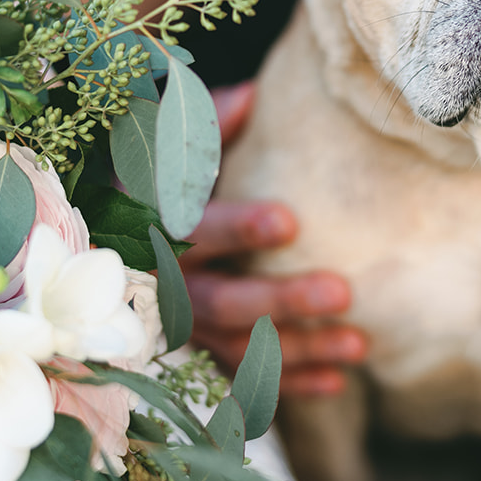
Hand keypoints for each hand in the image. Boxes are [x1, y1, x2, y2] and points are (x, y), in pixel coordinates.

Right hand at [183, 82, 365, 396]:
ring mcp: (187, 326)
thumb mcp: (172, 151)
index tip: (290, 222)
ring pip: (240, 346)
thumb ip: (208, 128)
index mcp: (159, 228)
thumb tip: (253, 96)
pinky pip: (246, 378)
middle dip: (281, 301)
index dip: (238, 228)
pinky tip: (339, 380)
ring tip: (359, 344)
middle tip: (342, 292)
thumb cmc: (162, 184)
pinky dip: (291, 383)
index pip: (196, 230)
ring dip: (300, 349)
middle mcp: (169, 284)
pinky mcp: (205, 354)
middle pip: (222, 301)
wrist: (121, 242)